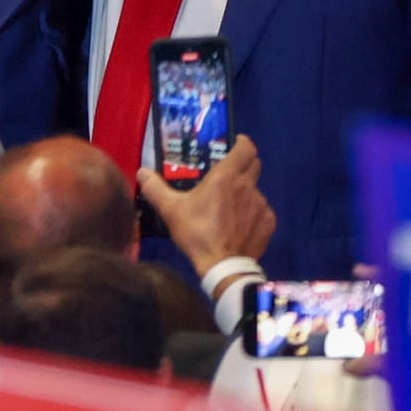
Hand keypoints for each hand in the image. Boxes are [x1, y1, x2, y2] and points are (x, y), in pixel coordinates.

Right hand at [138, 135, 275, 276]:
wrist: (223, 267)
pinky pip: (261, 210)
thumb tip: (142, 172)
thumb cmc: (197, 233)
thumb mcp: (171, 210)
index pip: (246, 147)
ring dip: (245, 192)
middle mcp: (247, 185)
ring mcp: (261, 204)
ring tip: (229, 206)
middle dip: (243, 164)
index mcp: (226, 176)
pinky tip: (239, 225)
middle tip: (227, 172)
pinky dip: (252, 212)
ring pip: (255, 189)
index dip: (242, 143)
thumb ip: (155, 188)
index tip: (234, 144)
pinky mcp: (269, 222)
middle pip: (254, 164)